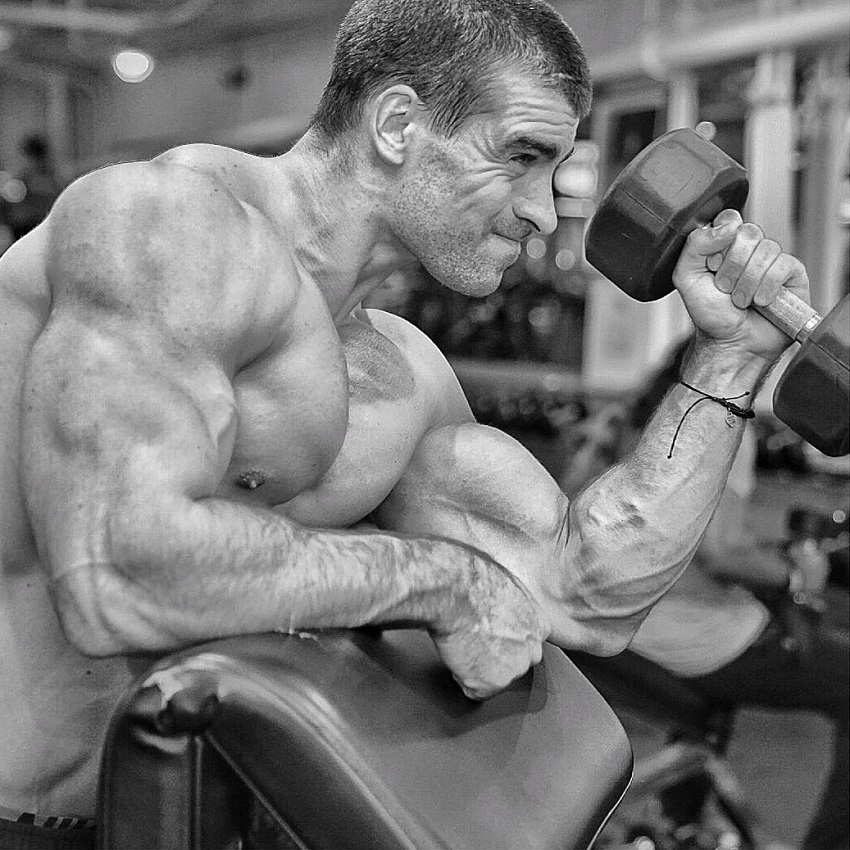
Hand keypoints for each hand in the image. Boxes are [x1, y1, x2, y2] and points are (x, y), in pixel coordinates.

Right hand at [430, 555, 548, 699]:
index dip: (503, 638)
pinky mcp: (491, 684)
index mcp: (539, 624)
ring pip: (492, 677)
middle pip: (512, 663)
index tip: (491, 632)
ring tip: (463, 641)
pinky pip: (472, 689)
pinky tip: (456, 653)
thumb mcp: (506, 585)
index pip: (525, 643)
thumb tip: (501, 606)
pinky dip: (461, 676)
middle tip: (474, 638)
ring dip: (477, 666)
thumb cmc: (474, 580)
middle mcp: (533, 650)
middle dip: (495, 657)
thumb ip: (513, 605)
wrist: (455, 591)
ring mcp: (513, 670)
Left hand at [672, 209, 810, 359]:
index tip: (712, 266)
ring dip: (747, 282)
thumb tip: (728, 225)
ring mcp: (772, 260)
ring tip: (741, 300)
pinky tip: (761, 302)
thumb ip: (695, 245)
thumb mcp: (686, 277)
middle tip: (725, 288)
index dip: (721, 241)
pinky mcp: (793, 274)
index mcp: (725, 245)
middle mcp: (750, 249)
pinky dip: (767, 288)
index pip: (730, 218)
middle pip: (749, 232)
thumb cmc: (711, 315)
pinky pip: (784, 265)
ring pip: (766, 250)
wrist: (731, 343)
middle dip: (731, 266)